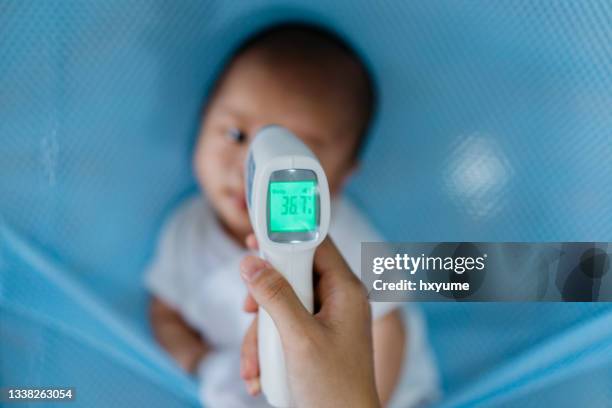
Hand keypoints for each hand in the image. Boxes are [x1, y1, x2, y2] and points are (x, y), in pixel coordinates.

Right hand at [239, 235, 380, 407]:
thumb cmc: (333, 387)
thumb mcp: (299, 338)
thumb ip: (276, 296)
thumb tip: (250, 262)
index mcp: (345, 290)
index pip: (315, 244)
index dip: (285, 235)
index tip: (254, 236)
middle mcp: (338, 299)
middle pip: (292, 275)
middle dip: (265, 299)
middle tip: (248, 310)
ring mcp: (326, 319)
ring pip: (282, 305)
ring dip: (261, 335)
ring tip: (254, 366)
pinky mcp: (314, 337)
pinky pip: (284, 328)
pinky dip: (268, 348)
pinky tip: (259, 374)